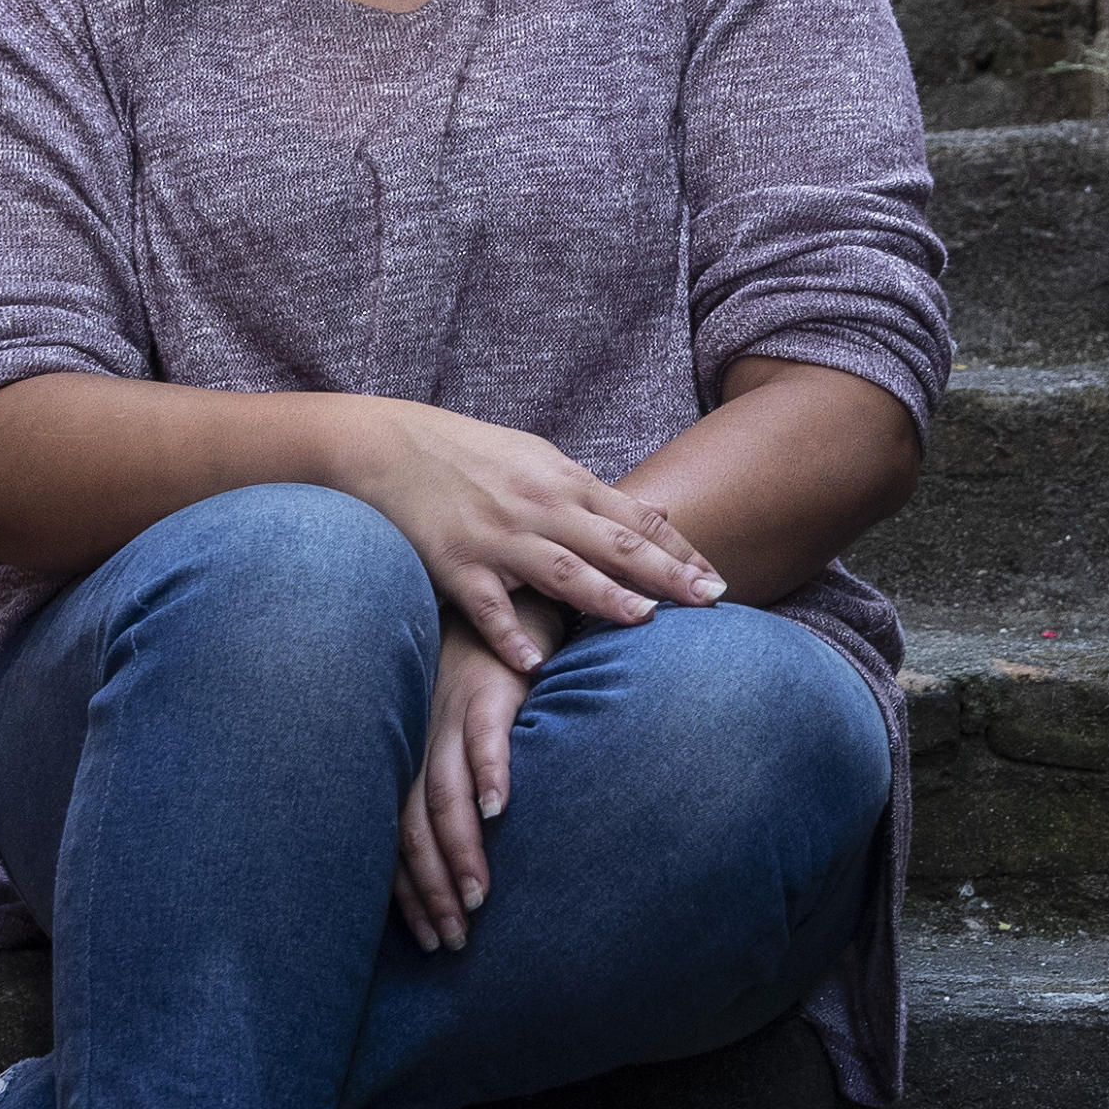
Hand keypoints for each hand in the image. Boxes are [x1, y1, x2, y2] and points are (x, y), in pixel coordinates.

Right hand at [339, 398, 719, 672]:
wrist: (389, 446)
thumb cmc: (469, 457)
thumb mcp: (540, 461)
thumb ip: (597, 494)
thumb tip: (659, 512)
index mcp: (564, 483)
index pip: (637, 521)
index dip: (681, 551)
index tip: (719, 579)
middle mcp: (539, 508)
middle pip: (613, 544)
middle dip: (666, 573)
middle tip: (713, 600)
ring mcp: (497, 536)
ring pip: (560, 569)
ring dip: (604, 595)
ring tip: (645, 621)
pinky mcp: (454, 563)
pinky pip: (486, 604)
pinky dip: (509, 632)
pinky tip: (533, 662)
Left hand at [399, 621, 531, 952]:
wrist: (504, 608)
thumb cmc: (480, 682)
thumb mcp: (450, 735)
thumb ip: (446, 789)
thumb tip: (451, 865)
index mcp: (407, 757)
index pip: (395, 839)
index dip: (410, 894)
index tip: (429, 939)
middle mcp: (419, 740)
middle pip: (412, 826)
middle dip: (431, 889)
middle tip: (454, 938)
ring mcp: (451, 714)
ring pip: (444, 792)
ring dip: (459, 849)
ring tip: (476, 897)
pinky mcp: (490, 688)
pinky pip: (486, 736)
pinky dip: (490, 773)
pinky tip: (498, 810)